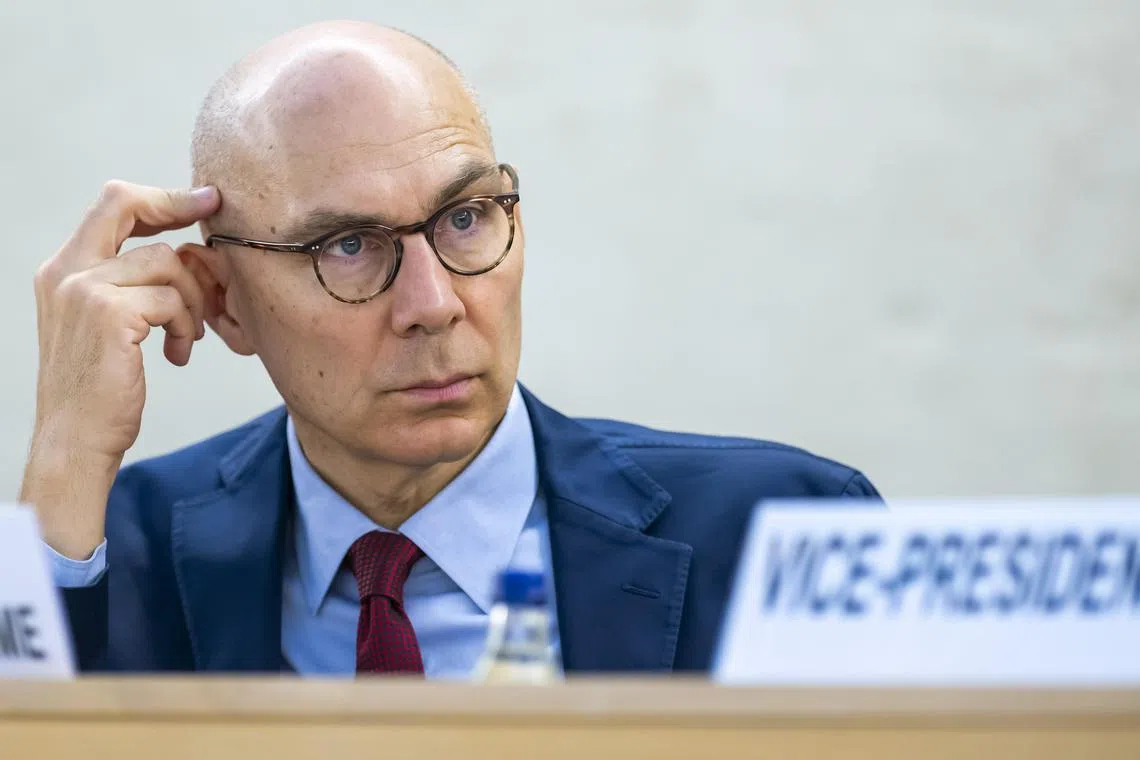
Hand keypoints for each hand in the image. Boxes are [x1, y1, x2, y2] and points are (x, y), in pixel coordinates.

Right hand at [21, 181, 219, 558]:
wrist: (75, 441)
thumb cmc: (100, 390)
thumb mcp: (108, 326)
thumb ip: (129, 286)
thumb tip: (183, 256)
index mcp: (63, 268)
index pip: (111, 204)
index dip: (160, 196)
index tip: (203, 200)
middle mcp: (66, 270)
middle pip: (126, 203)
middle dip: (178, 207)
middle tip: (214, 222)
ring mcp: (83, 289)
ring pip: (165, 262)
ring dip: (190, 299)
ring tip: (188, 334)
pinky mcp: (108, 313)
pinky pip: (171, 299)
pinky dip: (185, 325)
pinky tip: (177, 353)